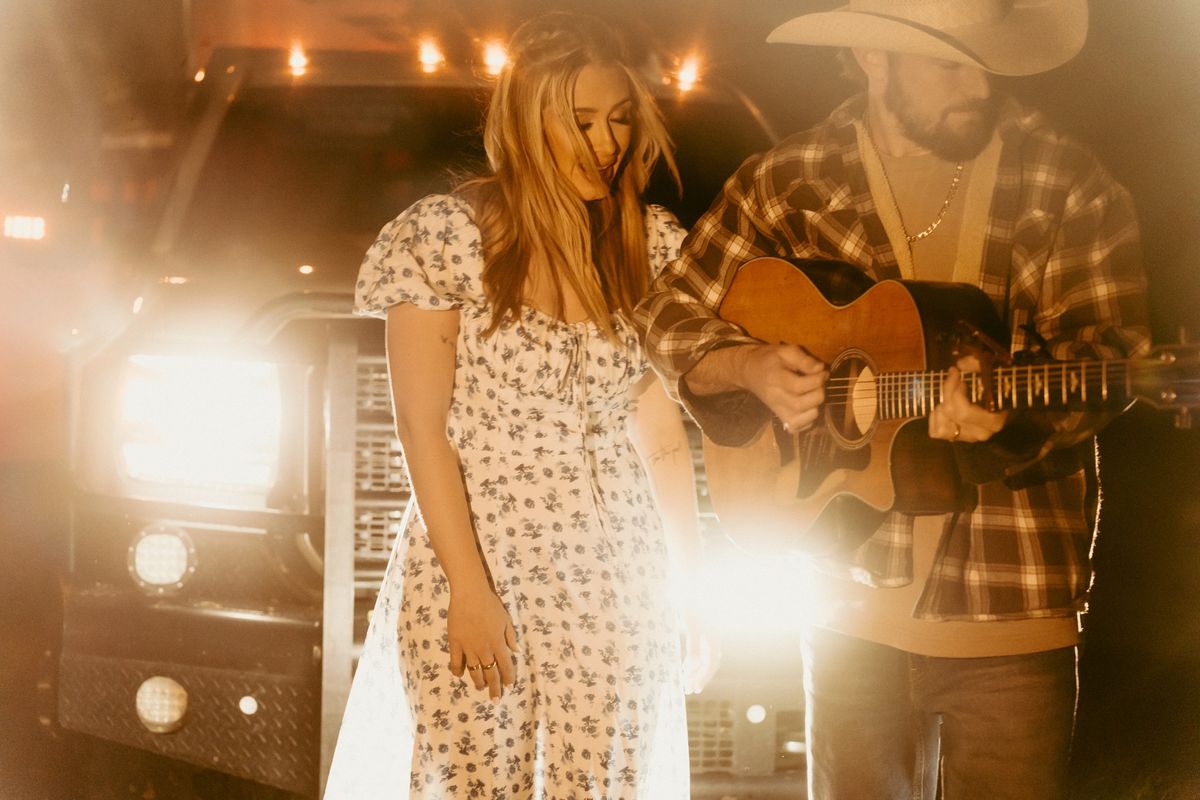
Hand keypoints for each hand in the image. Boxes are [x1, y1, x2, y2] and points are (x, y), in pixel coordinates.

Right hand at [446, 583, 518, 698]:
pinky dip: (458, 670)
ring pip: (474, 671)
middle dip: (494, 688)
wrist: (470, 595)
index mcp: (498, 644)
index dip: (508, 678)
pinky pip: (455, 662)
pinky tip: (460, 675)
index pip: (505, 666)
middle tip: (495, 699)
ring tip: (480, 687)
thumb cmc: (490, 605)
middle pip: (490, 673)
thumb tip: (517, 652)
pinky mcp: (455, 644)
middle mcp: (484, 650)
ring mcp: (469, 648)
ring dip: (478, 682)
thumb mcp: (506, 620)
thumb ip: (511, 637)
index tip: (509, 687)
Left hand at [681, 608, 721, 694]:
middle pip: (709, 663)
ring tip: (686, 683)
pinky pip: (700, 651)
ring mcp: (708, 634)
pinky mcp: (701, 631)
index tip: (695, 689)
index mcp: (713, 637)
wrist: (690, 584)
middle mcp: (713, 638)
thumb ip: (693, 645)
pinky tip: (685, 668)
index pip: (711, 663)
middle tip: (688, 690)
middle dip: (700, 677)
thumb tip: (694, 666)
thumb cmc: (690, 602)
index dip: (704, 677)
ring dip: (696, 671)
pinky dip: (694, 661)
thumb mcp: (690, 624)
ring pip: (705, 658)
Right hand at [737, 344, 827, 432]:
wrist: (749, 371)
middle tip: (820, 383)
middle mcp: (775, 398)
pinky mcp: (780, 418)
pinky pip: (798, 427)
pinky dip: (808, 420)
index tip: (823, 372)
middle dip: (818, 394)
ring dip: (815, 407)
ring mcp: (777, 411)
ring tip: (813, 394)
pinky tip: (808, 406)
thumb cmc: (769, 359)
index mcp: (775, 379)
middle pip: (801, 404)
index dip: (816, 380)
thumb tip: (820, 369)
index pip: (798, 386)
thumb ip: (803, 359)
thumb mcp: (785, 351)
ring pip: (801, 419)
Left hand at [929, 358, 1006, 442]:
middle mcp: (981, 433)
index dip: (954, 392)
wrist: (999, 406)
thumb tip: (961, 364)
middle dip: (947, 391)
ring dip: (942, 405)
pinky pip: (936, 431)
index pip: (964, 412)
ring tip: (952, 395)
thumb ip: (978, 366)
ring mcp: (968, 438)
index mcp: (993, 421)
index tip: (957, 375)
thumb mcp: (991, 374)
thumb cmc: (996, 388)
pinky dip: (936, 418)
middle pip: (950, 413)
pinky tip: (944, 409)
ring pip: (942, 423)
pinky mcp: (956, 439)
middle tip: (953, 377)